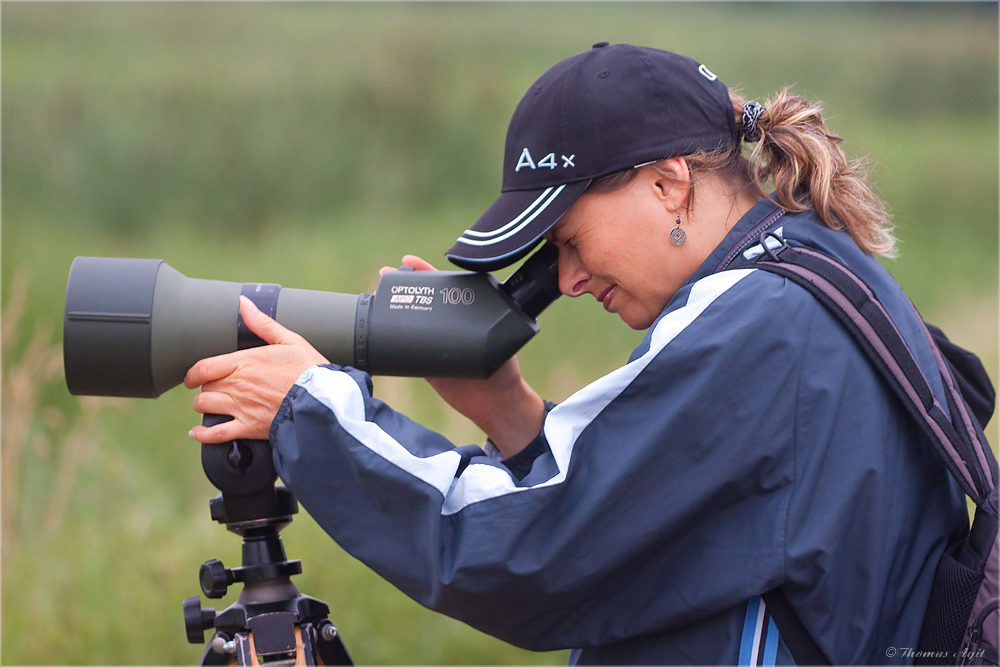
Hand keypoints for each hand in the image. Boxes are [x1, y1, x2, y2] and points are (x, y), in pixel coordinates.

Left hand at [184, 296, 329, 442]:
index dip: (193, 373)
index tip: (194, 376)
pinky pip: (216, 434)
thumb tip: (244, 303)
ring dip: (203, 406)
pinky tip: (198, 432)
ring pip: (205, 407)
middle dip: (206, 387)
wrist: (323, 400)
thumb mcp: (290, 340)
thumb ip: (262, 323)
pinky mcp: (248, 428)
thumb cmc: (310, 370)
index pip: (203, 367)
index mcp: (244, 362)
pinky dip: (202, 435)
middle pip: (205, 387)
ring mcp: (241, 408)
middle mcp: (237, 385)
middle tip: (215, 387)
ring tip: (210, 405)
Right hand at [380, 256, 546, 456]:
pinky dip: (388, 337)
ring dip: (391, 306)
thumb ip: (490, 328)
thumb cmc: (505, 371)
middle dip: (403, 283)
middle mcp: (449, 324)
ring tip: (375, 295)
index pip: (445, 285)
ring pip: (409, 319)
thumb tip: (477, 309)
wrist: (495, 406)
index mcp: (467, 312)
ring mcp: (435, 342)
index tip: (408, 261)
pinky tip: (375, 326)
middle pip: (423, 298)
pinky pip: (403, 347)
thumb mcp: (500, 342)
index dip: (426, 271)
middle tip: (385, 275)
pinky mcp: (424, 363)